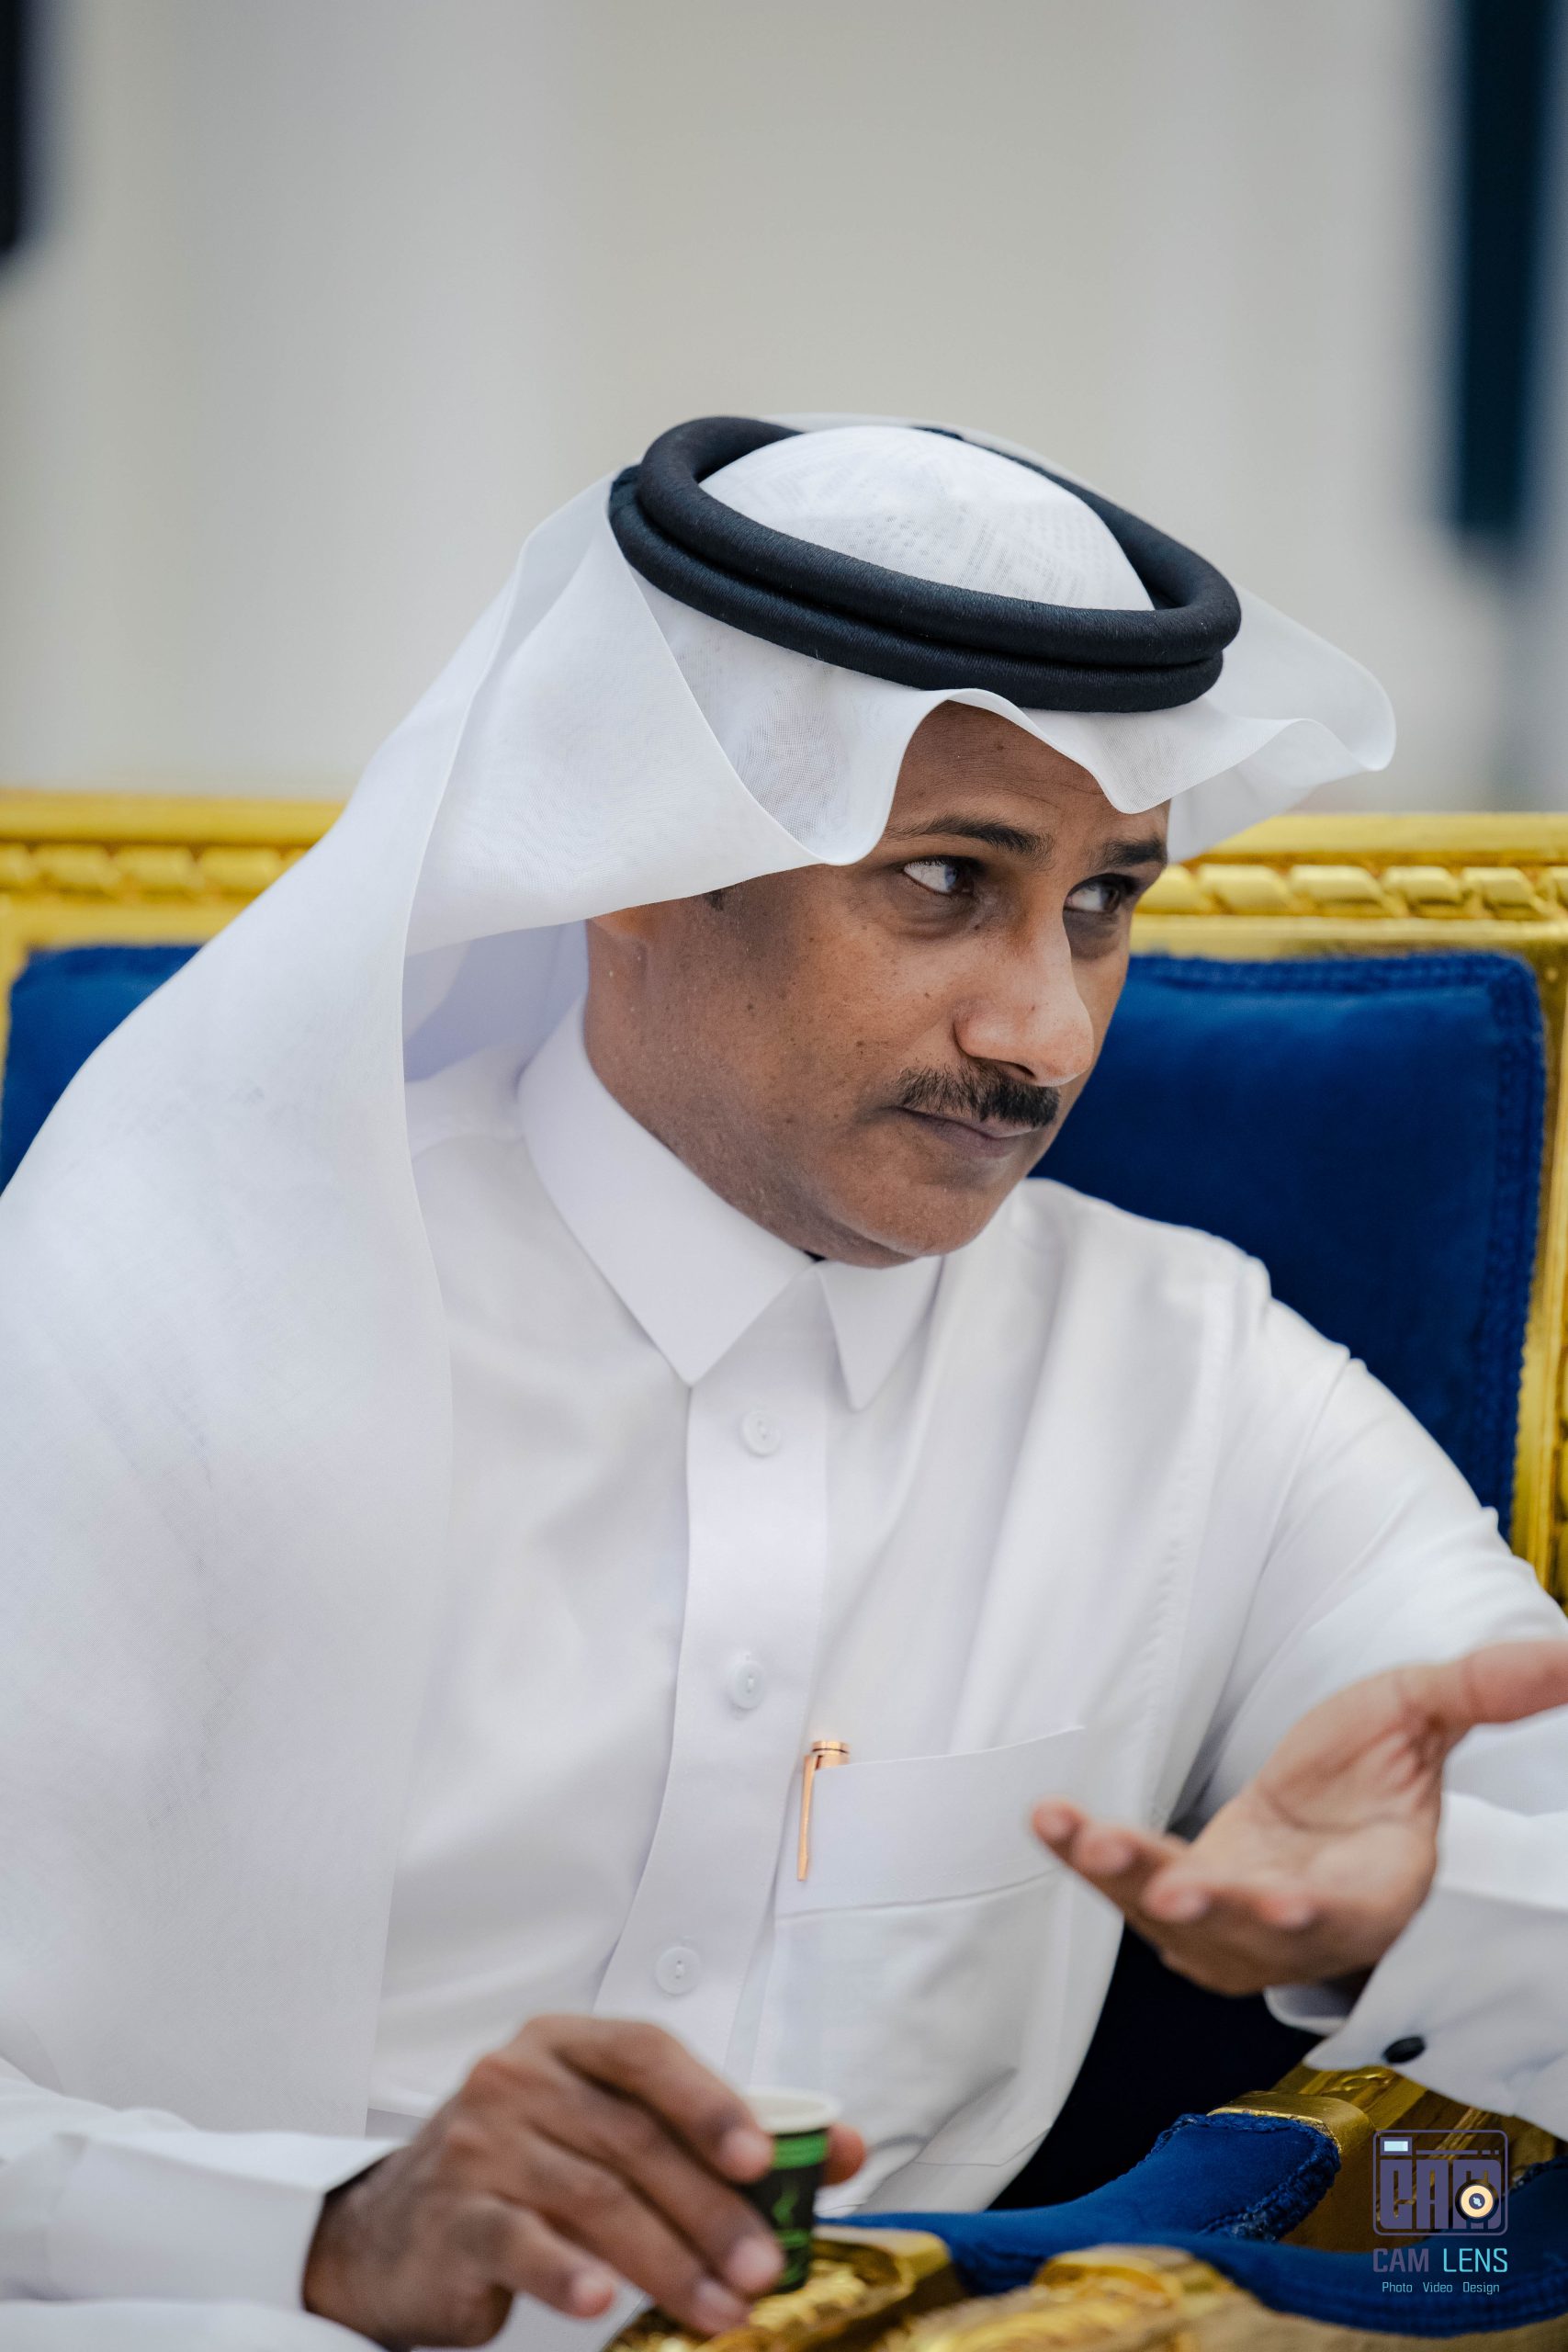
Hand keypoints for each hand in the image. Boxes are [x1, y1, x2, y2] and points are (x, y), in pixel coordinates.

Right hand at [303, 2014, 864, 2348]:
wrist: (392, 2233)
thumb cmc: (525, 2173)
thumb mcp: (610, 2135)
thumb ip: (717, 2136)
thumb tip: (840, 2150)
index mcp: (566, 2044)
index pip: (647, 2054)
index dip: (709, 2101)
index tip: (762, 2157)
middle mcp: (518, 2078)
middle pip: (633, 2140)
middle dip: (710, 2210)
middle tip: (765, 2268)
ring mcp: (479, 2144)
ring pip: (593, 2197)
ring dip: (668, 2260)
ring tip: (721, 2310)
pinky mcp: (453, 2214)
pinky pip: (519, 2241)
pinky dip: (566, 2272)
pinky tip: (603, 2300)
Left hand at [1033, 1639, 1567, 1996]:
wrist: (1329, 1803)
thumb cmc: (1381, 1768)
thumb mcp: (1424, 1713)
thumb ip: (1484, 1691)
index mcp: (1373, 1891)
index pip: (1347, 1916)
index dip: (1314, 1916)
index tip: (1287, 1901)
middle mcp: (1300, 1925)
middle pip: (1248, 1930)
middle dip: (1207, 1909)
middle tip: (1169, 1888)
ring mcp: (1235, 1924)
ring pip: (1177, 1919)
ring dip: (1128, 1882)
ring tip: (1081, 1835)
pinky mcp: (1181, 1901)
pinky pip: (1131, 1887)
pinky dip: (1089, 1857)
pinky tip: (1051, 1820)